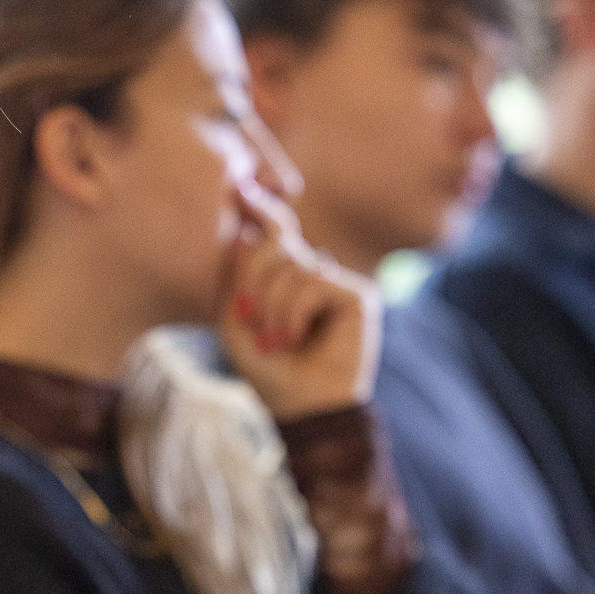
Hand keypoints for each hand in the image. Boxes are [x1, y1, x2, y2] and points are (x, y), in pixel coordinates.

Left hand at [219, 181, 381, 422]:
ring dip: (272, 306)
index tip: (240, 185)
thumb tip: (245, 231)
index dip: (259, 208)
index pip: (274, 233)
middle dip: (255, 278)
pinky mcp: (358, 295)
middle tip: (249, 317)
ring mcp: (338, 282)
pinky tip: (294, 338)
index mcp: (287, 277)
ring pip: (293, 265)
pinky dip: (295, 311)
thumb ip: (236, 278)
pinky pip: (314, 281)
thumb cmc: (269, 371)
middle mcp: (315, 273)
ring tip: (274, 341)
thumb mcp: (236, 322)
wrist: (304, 408)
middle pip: (277, 243)